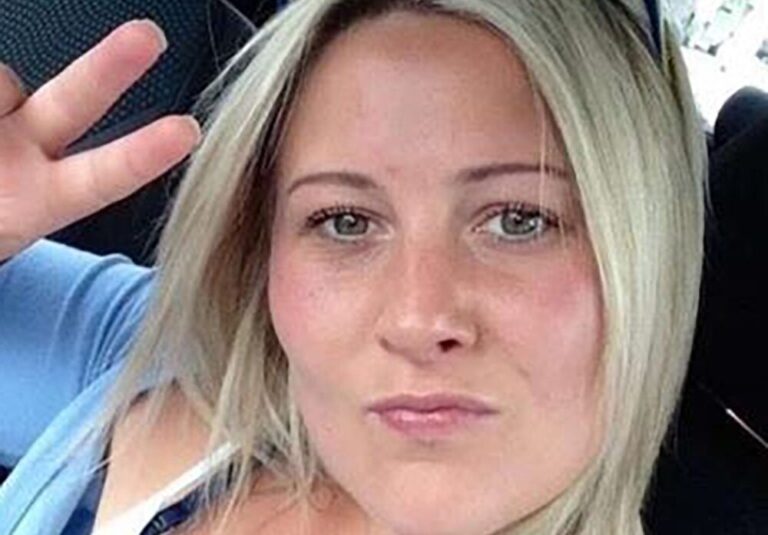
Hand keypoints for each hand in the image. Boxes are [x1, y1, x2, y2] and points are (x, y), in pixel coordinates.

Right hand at [0, 19, 200, 260]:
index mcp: (40, 200)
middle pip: (76, 101)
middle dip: (110, 67)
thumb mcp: (2, 226)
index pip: (100, 179)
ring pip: (4, 81)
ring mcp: (1, 116)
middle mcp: (27, 150)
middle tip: (148, 37)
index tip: (187, 133)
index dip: (141, 157)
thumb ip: (21, 192)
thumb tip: (12, 111)